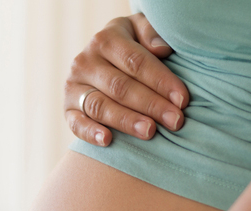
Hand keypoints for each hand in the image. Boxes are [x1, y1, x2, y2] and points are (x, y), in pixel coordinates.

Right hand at [64, 12, 189, 146]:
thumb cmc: (131, 47)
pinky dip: (91, 132)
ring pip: (100, 106)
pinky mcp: (67, 109)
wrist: (100, 61)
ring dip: (126, 120)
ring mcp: (73, 86)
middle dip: (151, 105)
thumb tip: (162, 49)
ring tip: (150, 132)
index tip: (183, 100)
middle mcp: (85, 61)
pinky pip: (76, 123)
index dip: (161, 81)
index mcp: (106, 40)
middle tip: (175, 121)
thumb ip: (151, 33)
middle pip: (121, 86)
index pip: (136, 62)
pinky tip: (108, 140)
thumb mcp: (140, 30)